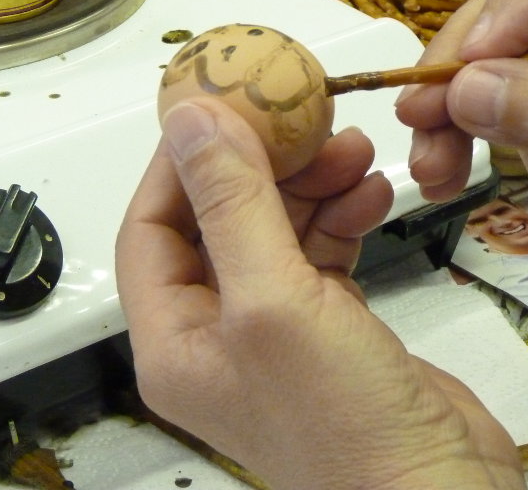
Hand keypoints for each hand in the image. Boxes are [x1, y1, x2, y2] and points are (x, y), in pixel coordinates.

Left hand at [116, 98, 524, 489]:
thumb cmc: (343, 422)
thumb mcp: (275, 299)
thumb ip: (233, 204)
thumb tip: (192, 117)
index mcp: (174, 339)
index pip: (153, 227)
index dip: (184, 162)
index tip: (226, 104)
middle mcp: (218, 335)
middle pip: (222, 222)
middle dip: (265, 167)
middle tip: (305, 120)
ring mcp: (278, 332)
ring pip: (279, 231)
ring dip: (313, 184)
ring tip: (355, 149)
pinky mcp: (333, 328)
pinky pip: (325, 253)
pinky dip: (346, 215)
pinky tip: (374, 191)